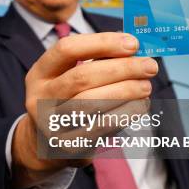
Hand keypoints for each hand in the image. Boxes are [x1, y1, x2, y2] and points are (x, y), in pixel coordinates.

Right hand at [11, 33, 157, 188]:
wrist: (49, 144)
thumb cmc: (69, 100)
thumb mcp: (71, 76)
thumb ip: (98, 60)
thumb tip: (133, 47)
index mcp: (40, 73)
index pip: (66, 49)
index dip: (101, 42)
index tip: (132, 43)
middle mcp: (39, 97)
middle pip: (82, 76)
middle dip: (121, 68)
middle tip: (149, 66)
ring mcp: (50, 123)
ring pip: (92, 103)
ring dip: (126, 91)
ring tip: (146, 86)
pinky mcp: (67, 145)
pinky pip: (101, 126)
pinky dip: (125, 114)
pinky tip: (140, 106)